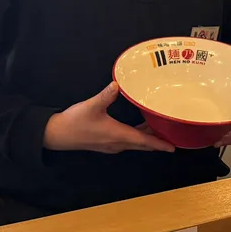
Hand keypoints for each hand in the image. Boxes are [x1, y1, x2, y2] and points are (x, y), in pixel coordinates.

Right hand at [43, 81, 174, 153]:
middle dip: (157, 140)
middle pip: (142, 144)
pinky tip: (139, 127)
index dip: (159, 144)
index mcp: (118, 135)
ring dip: (147, 138)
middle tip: (172, 135)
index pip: (144, 141)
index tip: (173, 148)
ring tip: (159, 128)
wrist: (57, 134)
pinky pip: (127, 141)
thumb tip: (117, 84)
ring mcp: (111, 145)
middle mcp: (117, 143)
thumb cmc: (75, 122)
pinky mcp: (105, 143)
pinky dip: (137, 136)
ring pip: (134, 143)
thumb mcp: (91, 106)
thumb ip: (105, 95)